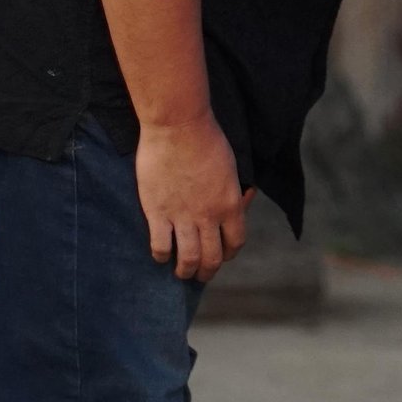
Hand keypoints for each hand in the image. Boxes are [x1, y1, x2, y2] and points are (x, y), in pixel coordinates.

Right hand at [134, 113, 250, 281]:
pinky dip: (162, 255)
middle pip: (211, 257)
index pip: (235, 243)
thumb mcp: (231, 167)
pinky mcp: (158, 212)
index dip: (227, 254)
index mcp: (231, 205)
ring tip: (181, 272)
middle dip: (207, 272)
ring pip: (187, 258)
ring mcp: (182, 216)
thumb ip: (234, 190)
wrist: (178, 125)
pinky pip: (161, 246)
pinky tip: (161, 254)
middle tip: (201, 275)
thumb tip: (244, 199)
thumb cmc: (207, 139)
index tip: (221, 256)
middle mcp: (209, 216)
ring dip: (185, 270)